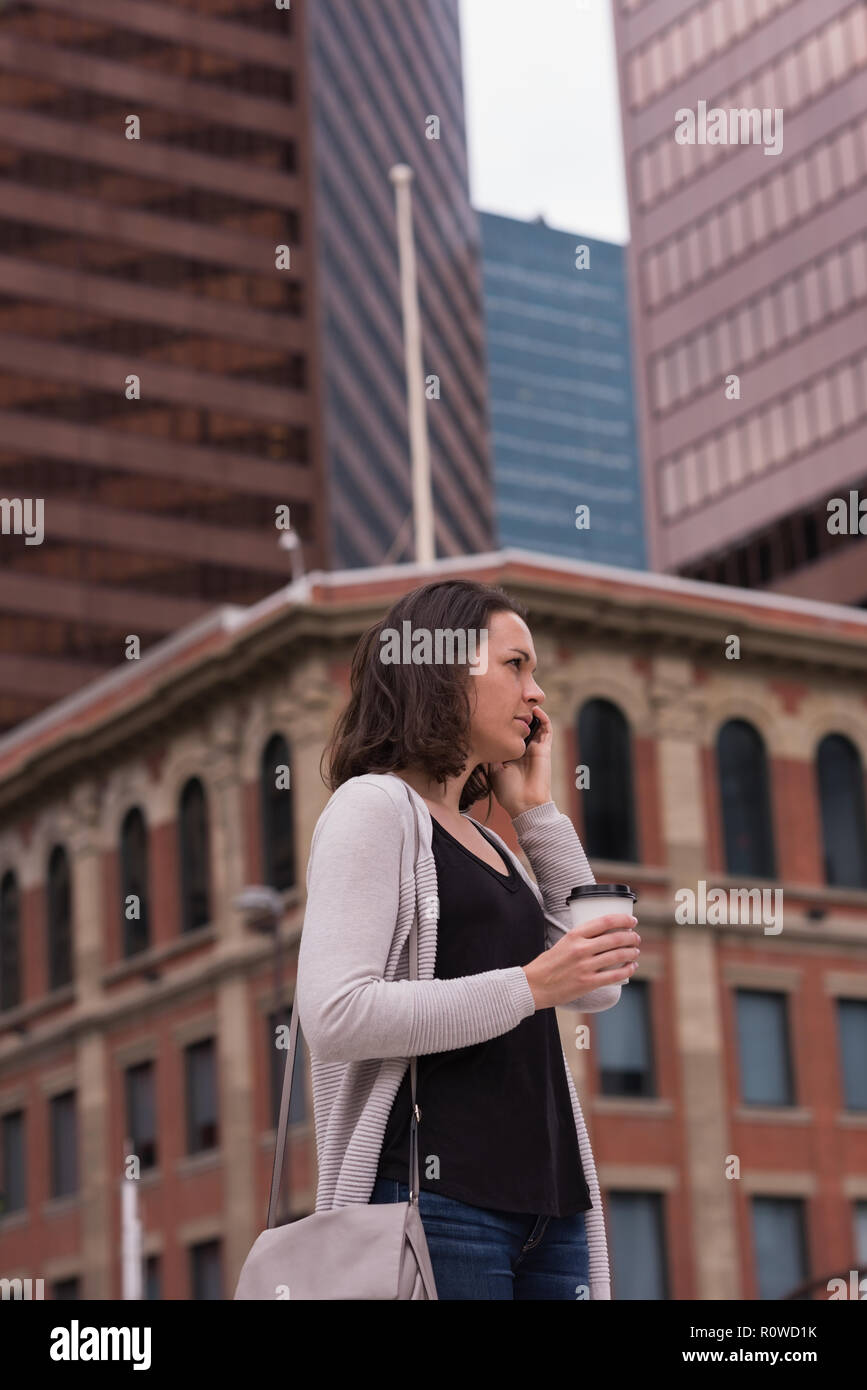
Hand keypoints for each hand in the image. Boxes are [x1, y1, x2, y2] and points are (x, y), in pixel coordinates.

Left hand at [489, 705, 552, 818]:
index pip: (507, 733)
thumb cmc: (508, 792)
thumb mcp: (492, 770)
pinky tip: (535, 710)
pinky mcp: (545, 750)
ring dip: (530, 713)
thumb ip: (491, 753)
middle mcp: (522, 749)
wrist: (525, 805)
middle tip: (508, 700)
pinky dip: (543, 718)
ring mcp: (534, 748)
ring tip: (522, 701)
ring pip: (535, 725)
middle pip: (521, 726)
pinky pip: (547, 730)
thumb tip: (482, 737)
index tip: (494, 709)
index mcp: (510, 754)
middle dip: (516, 714)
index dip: (503, 722)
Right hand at [522, 914, 640, 1008]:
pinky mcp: (588, 983)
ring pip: (618, 955)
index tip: (632, 921)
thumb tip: (603, 937)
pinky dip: (627, 970)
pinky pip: (614, 975)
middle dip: (631, 937)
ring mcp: (585, 966)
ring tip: (635, 951)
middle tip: (636, 938)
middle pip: (615, 938)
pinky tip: (632, 967)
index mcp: (574, 935)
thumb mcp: (562, 943)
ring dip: (631, 952)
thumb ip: (580, 939)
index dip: (623, 919)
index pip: (605, 921)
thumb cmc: (548, 964)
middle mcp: (581, 949)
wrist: (535, 985)